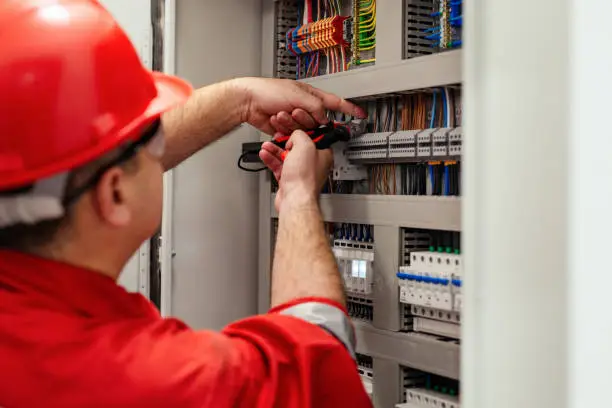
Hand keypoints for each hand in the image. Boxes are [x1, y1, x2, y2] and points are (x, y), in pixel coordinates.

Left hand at [231, 77, 365, 135]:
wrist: (248, 101)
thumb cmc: (268, 91)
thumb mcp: (298, 96)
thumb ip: (316, 108)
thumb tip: (325, 120)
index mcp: (311, 95)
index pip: (336, 103)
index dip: (349, 109)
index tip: (360, 115)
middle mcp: (304, 107)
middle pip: (318, 122)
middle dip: (307, 121)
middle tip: (295, 114)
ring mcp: (295, 119)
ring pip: (304, 130)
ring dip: (292, 125)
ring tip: (280, 115)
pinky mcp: (286, 129)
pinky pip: (293, 136)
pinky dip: (286, 132)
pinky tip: (277, 123)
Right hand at [260, 130, 332, 211]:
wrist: (295, 198)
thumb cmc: (304, 177)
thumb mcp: (304, 145)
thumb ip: (299, 135)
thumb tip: (294, 137)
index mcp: (323, 155)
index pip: (313, 138)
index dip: (301, 133)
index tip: (292, 130)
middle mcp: (313, 164)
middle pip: (297, 147)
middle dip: (284, 142)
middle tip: (277, 137)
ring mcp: (300, 172)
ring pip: (286, 157)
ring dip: (275, 150)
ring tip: (266, 146)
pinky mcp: (289, 180)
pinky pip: (279, 166)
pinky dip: (271, 160)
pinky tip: (265, 154)